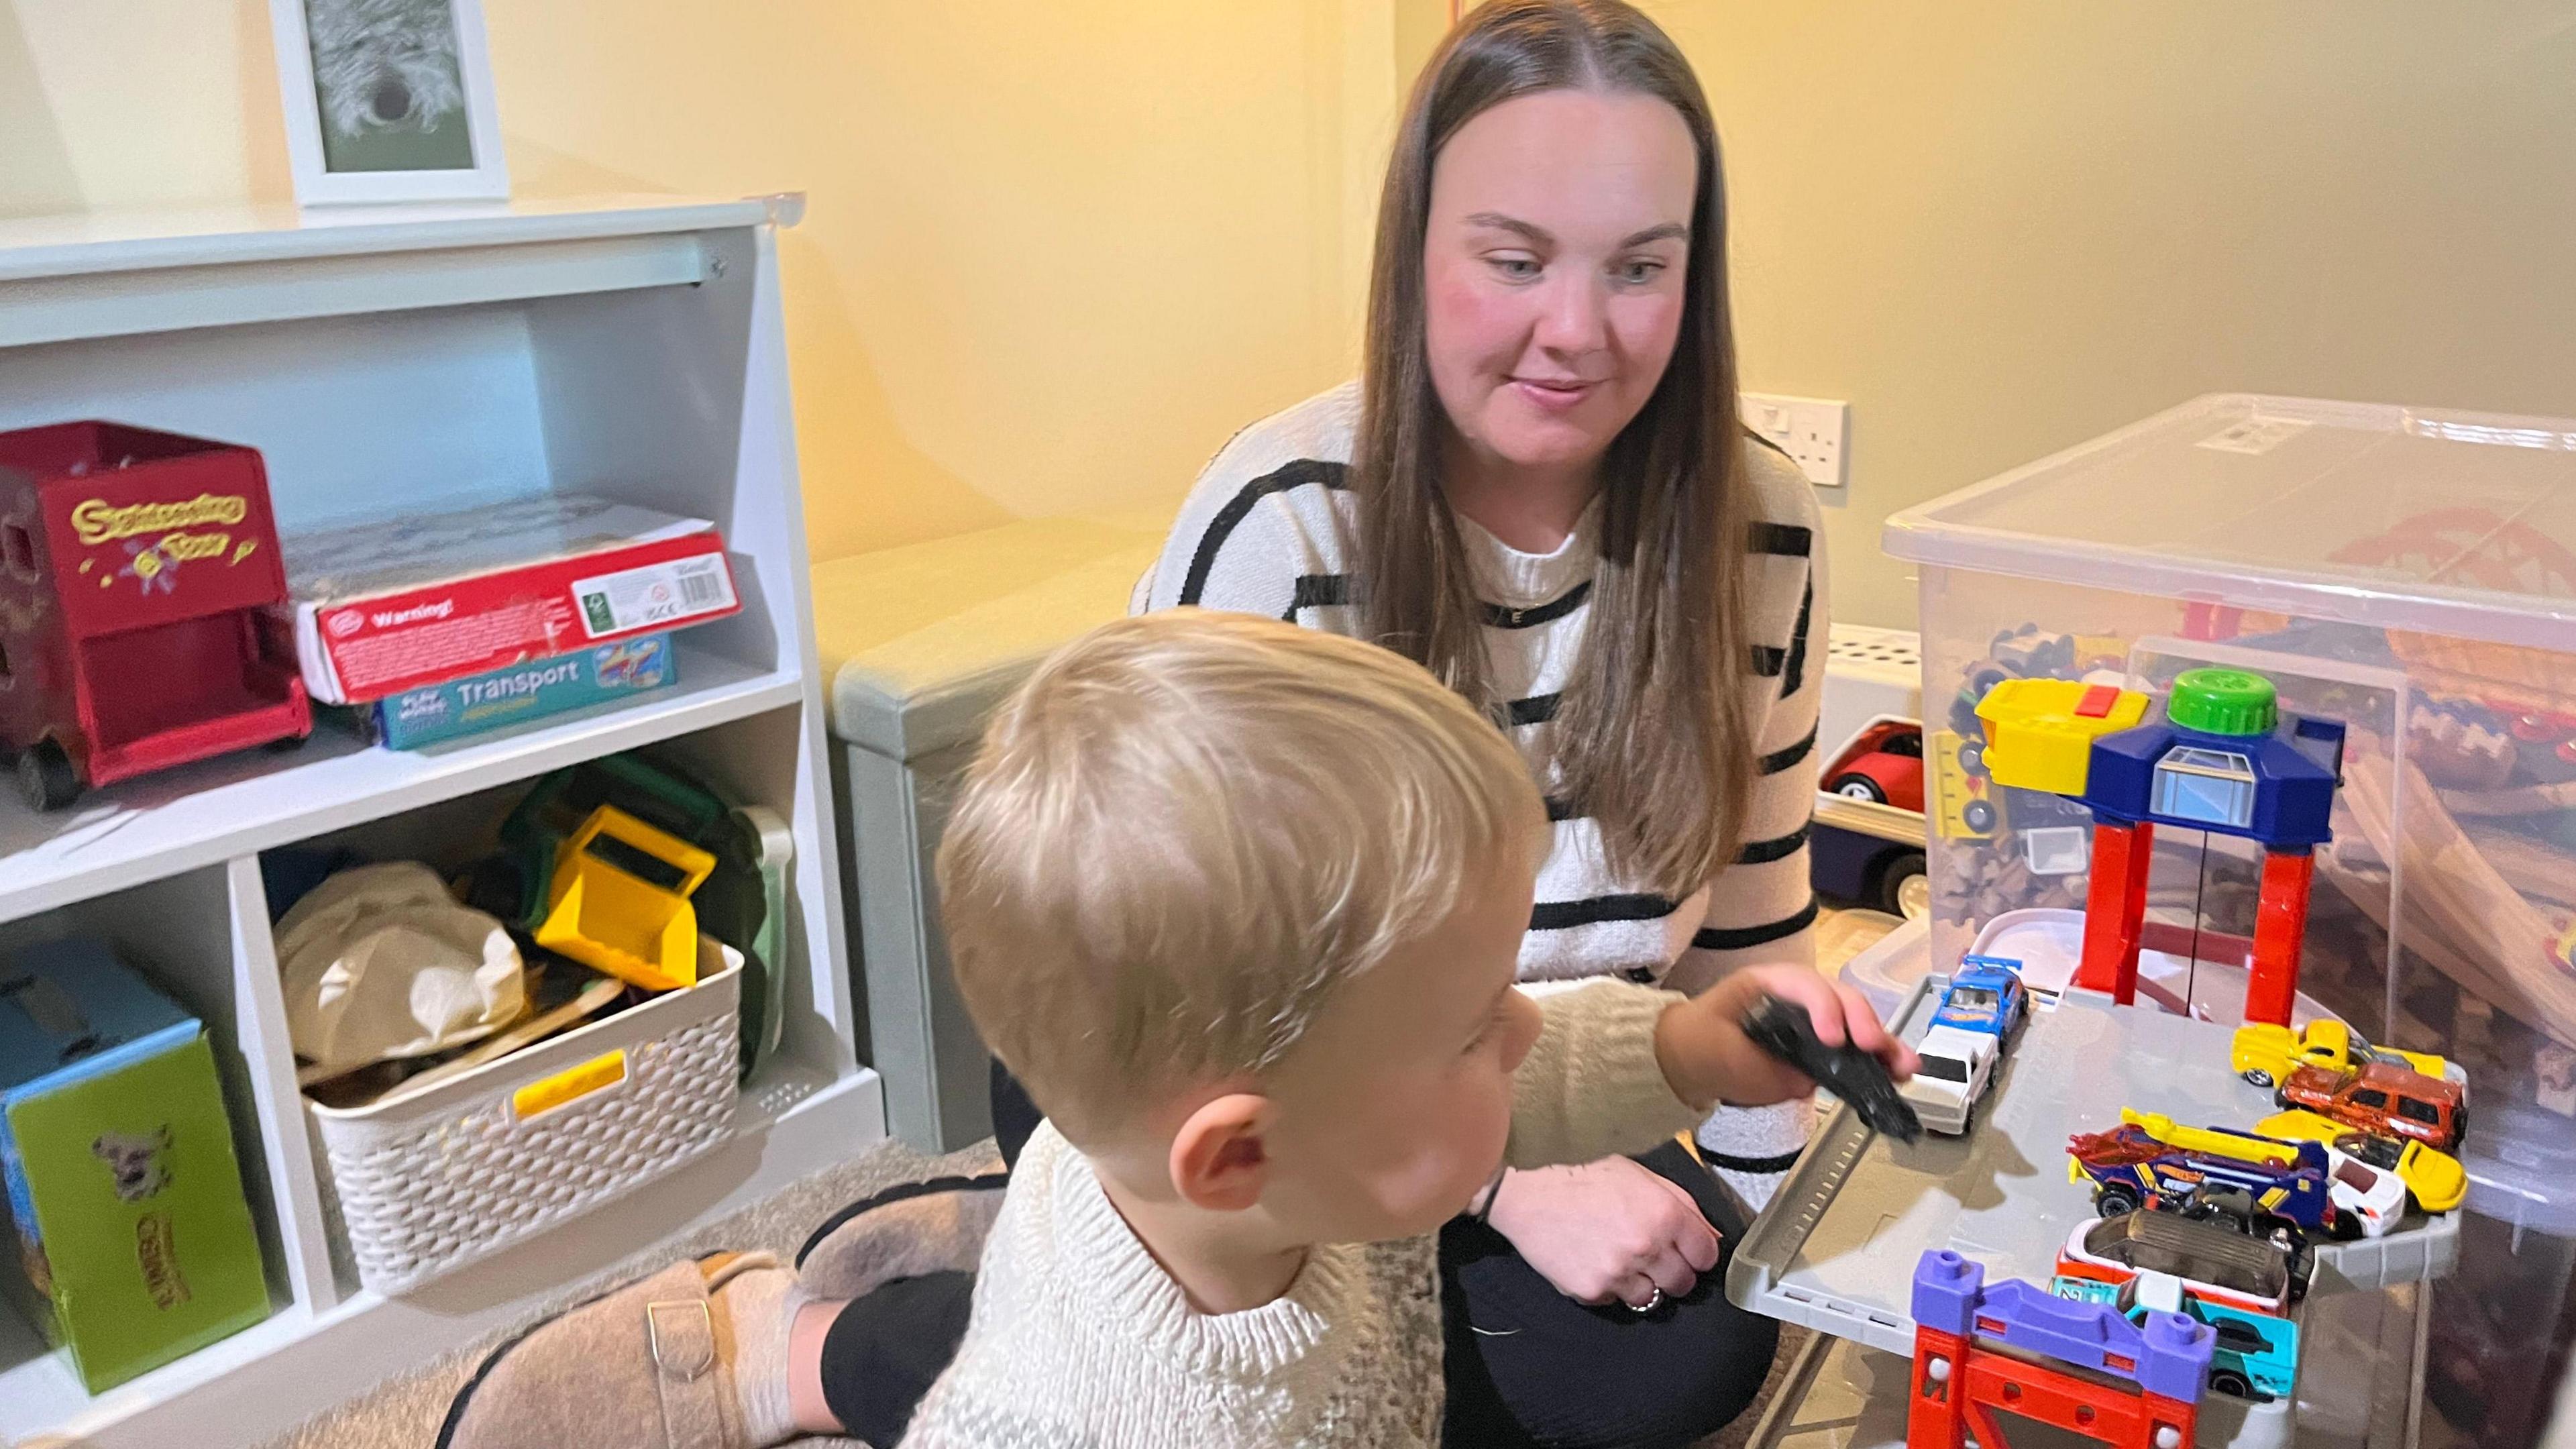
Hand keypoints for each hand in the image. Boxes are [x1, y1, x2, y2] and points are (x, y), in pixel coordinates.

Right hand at [1484, 1157, 1720, 1309]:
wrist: (1530, 1198)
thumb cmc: (1584, 1180)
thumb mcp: (1638, 1175)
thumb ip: (1681, 1203)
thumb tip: (1710, 1235)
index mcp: (1664, 1213)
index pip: (1706, 1254)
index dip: (1698, 1254)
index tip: (1689, 1253)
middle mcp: (1646, 1246)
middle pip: (1683, 1283)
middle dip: (1674, 1272)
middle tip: (1654, 1259)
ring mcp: (1619, 1273)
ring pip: (1652, 1297)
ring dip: (1642, 1282)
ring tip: (1621, 1260)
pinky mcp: (1594, 1291)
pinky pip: (1616, 1301)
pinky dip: (1611, 1288)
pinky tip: (1596, 1262)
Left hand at [1656, 964, 1916, 1108]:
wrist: (1692, 1061)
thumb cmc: (1699, 1043)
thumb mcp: (1712, 1048)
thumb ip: (1754, 1063)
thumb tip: (1802, 1078)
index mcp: (1770, 983)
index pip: (1804, 983)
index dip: (1824, 1006)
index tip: (1831, 1038)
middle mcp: (1800, 998)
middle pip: (1840, 998)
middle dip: (1862, 1021)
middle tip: (1874, 1046)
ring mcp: (1817, 1022)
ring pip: (1858, 1024)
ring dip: (1884, 1043)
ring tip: (1905, 1065)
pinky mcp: (1826, 1050)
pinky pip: (1860, 1052)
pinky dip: (1881, 1062)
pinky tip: (1900, 1074)